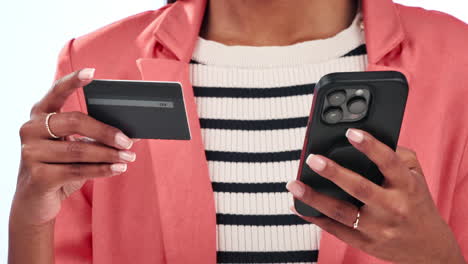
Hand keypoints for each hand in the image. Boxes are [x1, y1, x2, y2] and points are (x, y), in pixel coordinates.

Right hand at [11, 68, 136, 226]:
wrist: (36, 201)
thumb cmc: (60, 167)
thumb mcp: (73, 147)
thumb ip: (92, 136)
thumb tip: (129, 133)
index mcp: (40, 115)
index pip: (56, 92)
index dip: (73, 81)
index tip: (92, 72)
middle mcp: (30, 129)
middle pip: (75, 122)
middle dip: (106, 132)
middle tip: (128, 141)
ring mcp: (30, 153)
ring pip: (79, 149)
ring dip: (109, 154)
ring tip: (129, 157)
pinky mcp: (38, 176)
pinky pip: (77, 170)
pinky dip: (102, 170)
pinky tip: (118, 168)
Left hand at [286, 129, 464, 263]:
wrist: (429, 249)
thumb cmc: (416, 204)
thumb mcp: (416, 178)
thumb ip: (397, 155)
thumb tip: (368, 137)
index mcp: (407, 186)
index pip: (389, 162)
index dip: (370, 146)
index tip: (350, 132)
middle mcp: (392, 207)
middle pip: (359, 188)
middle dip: (333, 173)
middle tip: (312, 159)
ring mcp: (377, 228)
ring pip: (341, 212)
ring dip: (314, 198)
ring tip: (294, 184)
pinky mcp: (364, 243)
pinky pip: (334, 230)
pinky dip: (314, 217)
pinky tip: (298, 206)